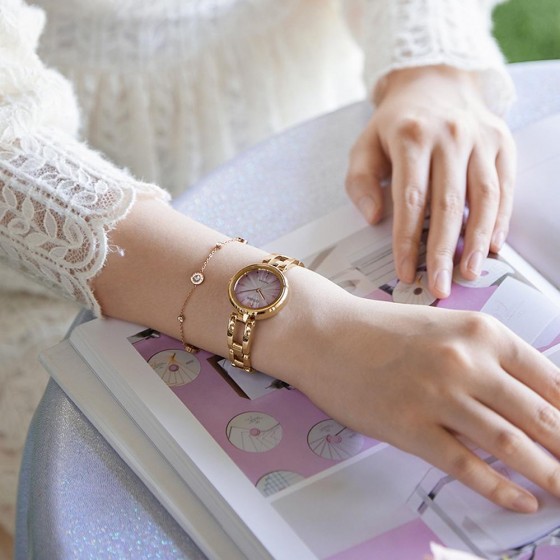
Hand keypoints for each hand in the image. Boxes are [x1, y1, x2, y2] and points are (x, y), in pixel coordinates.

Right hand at [280, 284, 559, 513]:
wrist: (326, 334)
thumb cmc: (378, 329)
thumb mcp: (444, 327)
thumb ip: (486, 357)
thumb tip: (526, 396)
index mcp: (479, 332)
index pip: (552, 380)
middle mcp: (465, 363)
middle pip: (541, 417)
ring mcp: (438, 397)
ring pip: (511, 445)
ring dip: (549, 474)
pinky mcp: (411, 428)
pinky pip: (467, 466)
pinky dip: (500, 488)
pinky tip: (520, 499)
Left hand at [346, 65, 515, 297]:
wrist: (435, 82)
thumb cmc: (396, 124)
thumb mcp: (365, 146)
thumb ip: (360, 182)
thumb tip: (374, 218)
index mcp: (411, 136)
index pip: (410, 199)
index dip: (407, 240)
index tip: (404, 271)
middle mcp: (450, 135)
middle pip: (448, 204)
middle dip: (443, 251)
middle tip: (439, 286)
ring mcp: (481, 138)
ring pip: (483, 197)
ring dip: (477, 240)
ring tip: (469, 273)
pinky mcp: (502, 142)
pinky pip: (504, 186)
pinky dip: (500, 219)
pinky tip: (492, 245)